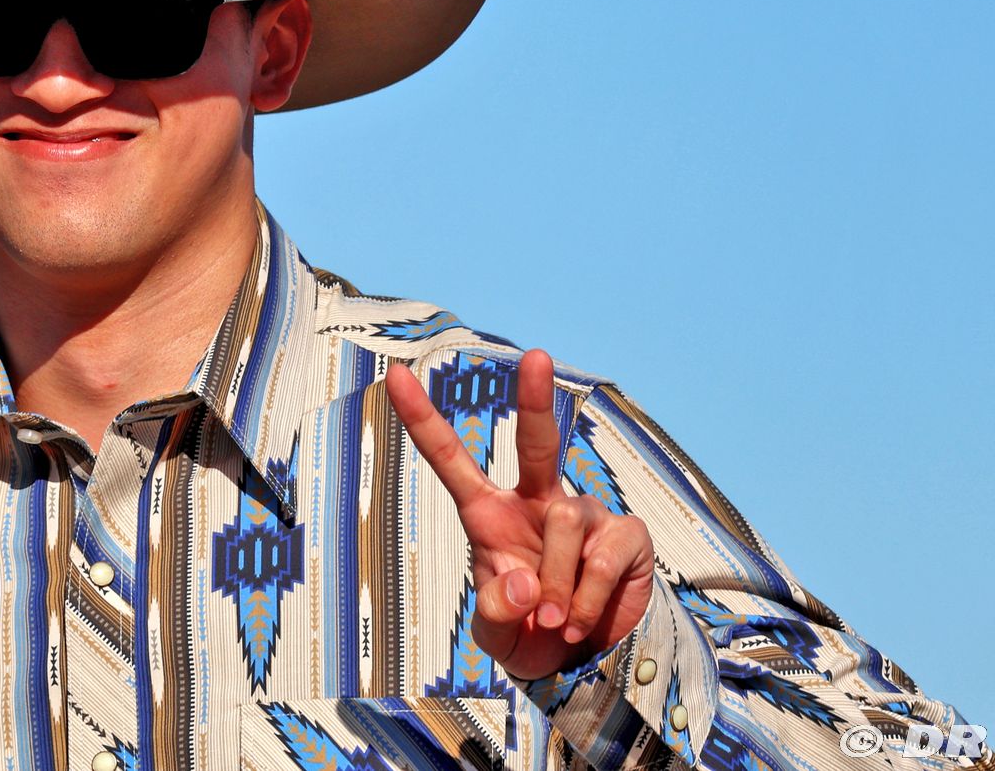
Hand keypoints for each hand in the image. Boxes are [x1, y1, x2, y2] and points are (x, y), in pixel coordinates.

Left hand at [384, 349, 654, 680]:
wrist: (584, 663)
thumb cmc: (528, 630)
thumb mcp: (496, 632)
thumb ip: (496, 612)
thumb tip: (525, 584)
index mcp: (489, 513)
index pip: (451, 458)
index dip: (422, 419)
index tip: (394, 375)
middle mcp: (538, 501)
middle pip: (536, 443)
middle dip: (535, 399)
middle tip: (537, 357)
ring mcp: (585, 513)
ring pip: (566, 521)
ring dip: (556, 585)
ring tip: (554, 620)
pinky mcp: (626, 534)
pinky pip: (603, 557)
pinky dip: (586, 600)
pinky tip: (581, 620)